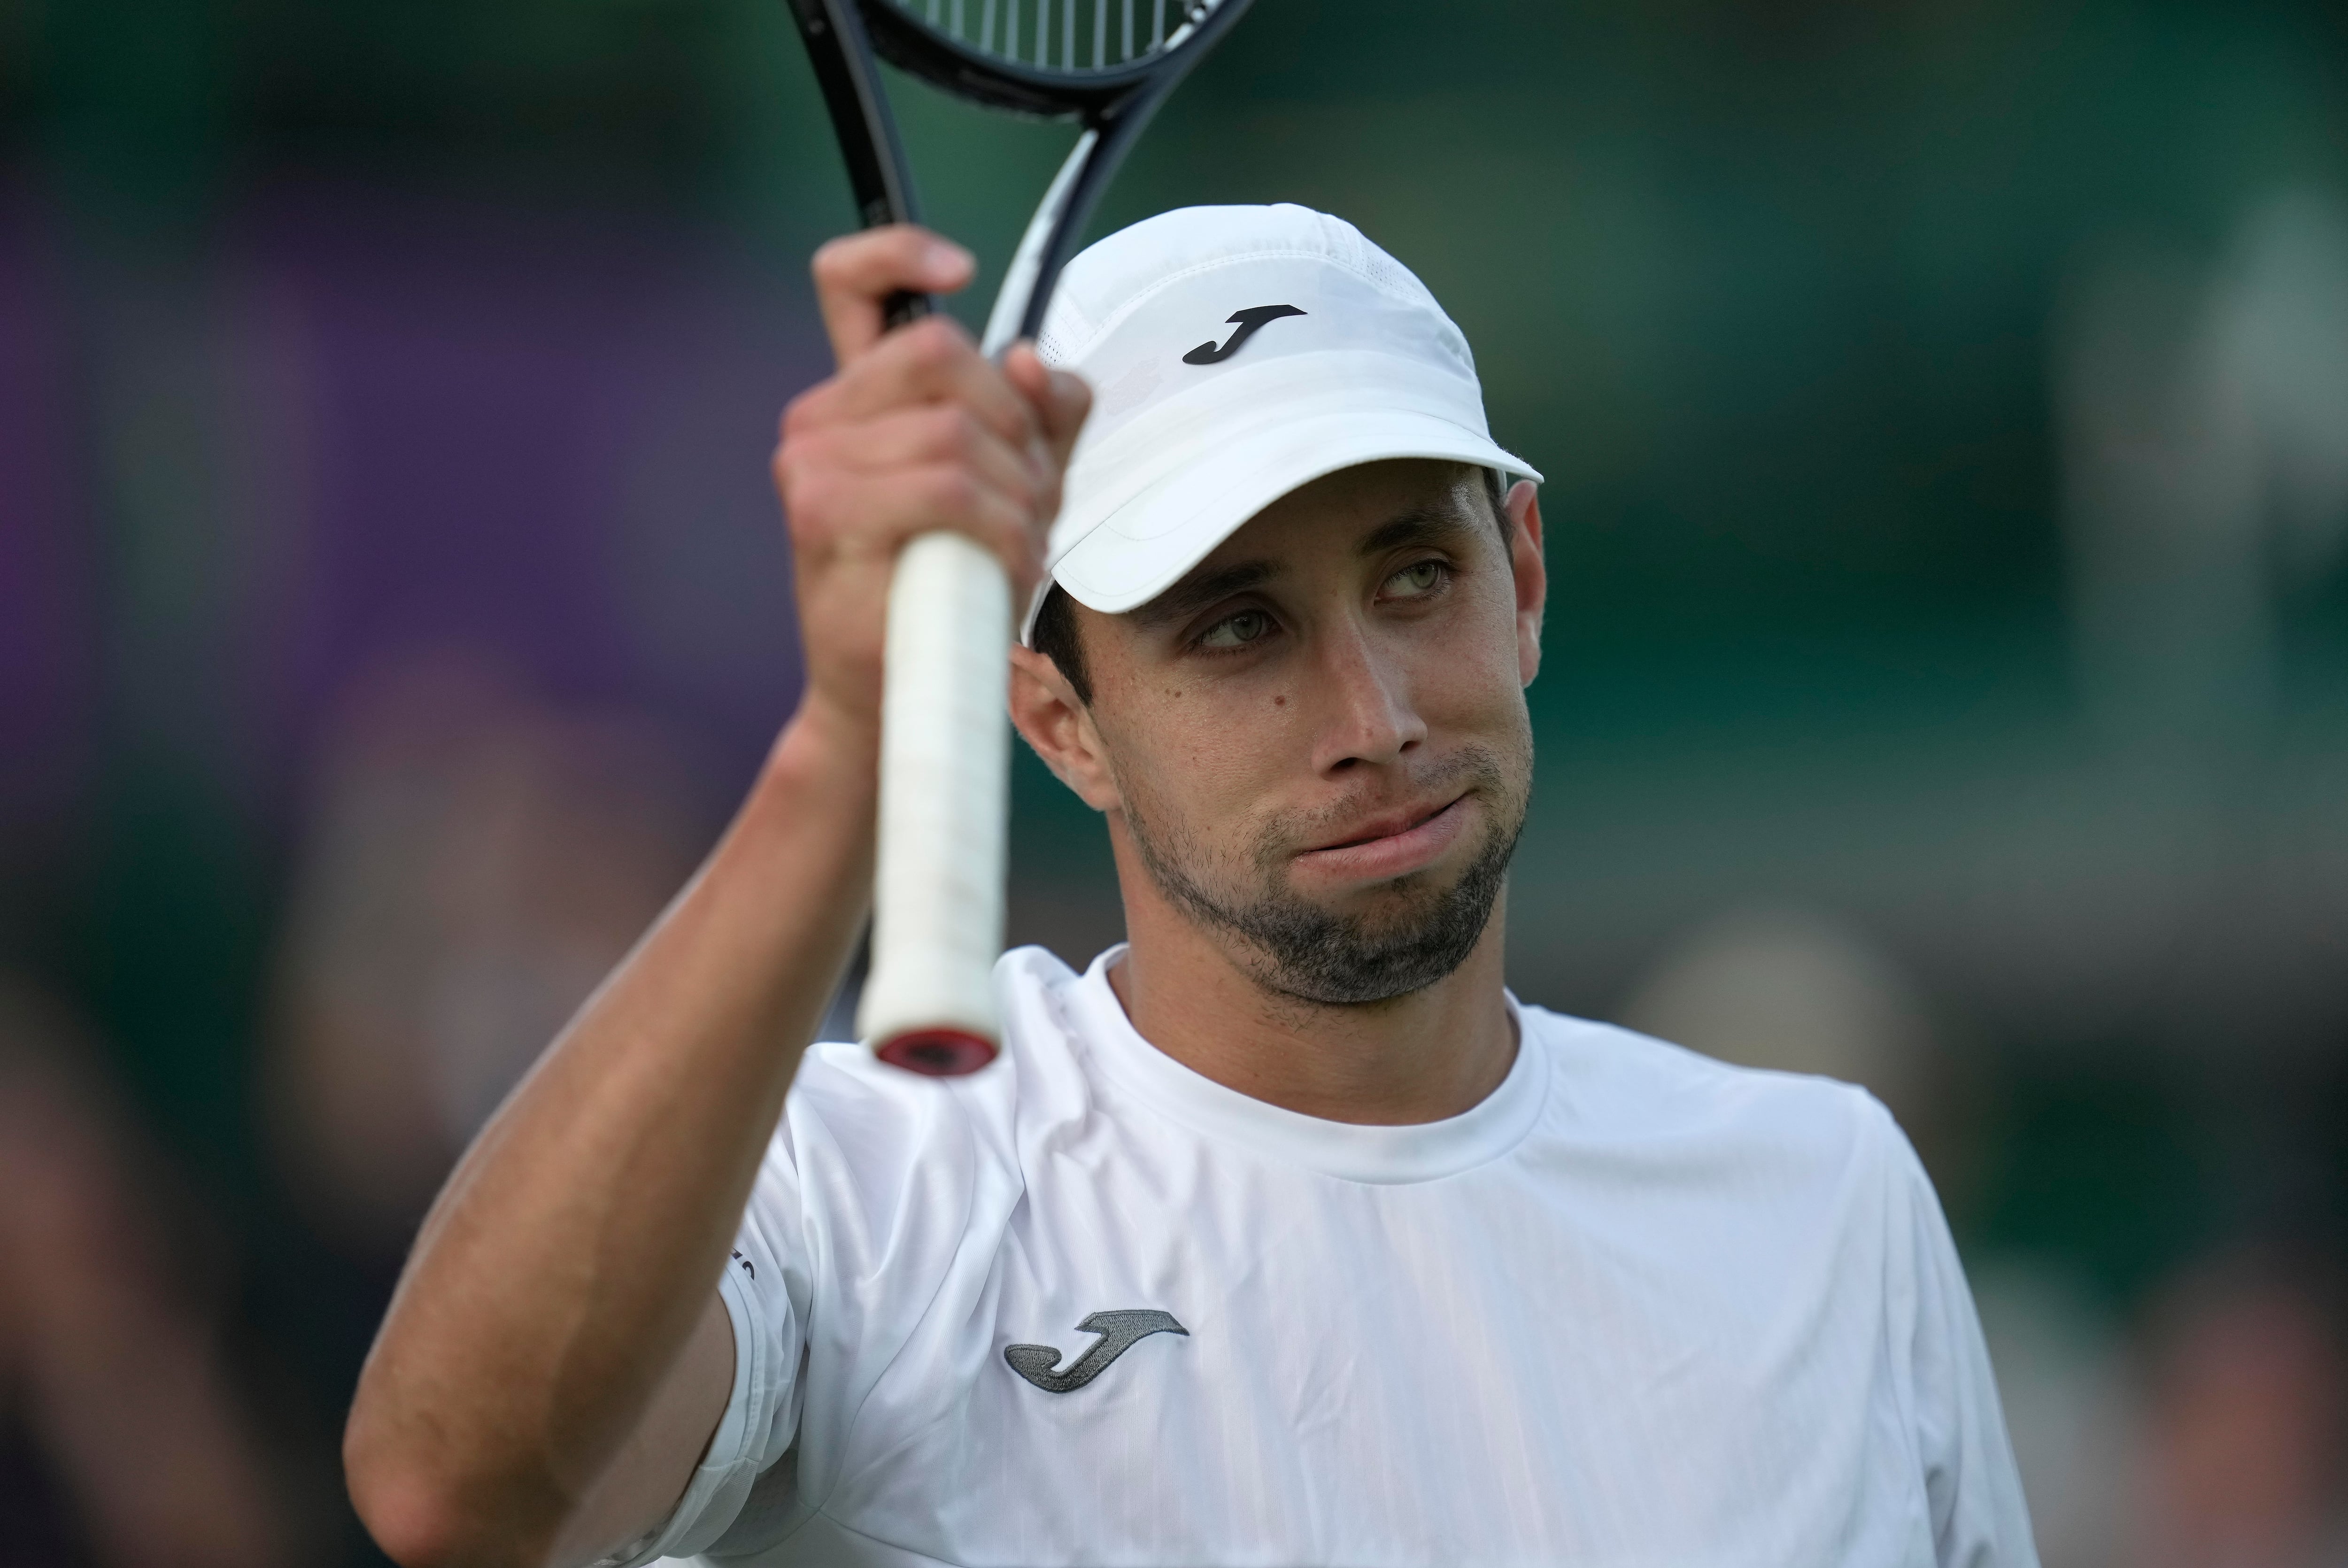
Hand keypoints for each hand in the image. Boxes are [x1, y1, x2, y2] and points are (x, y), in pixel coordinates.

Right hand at [773, 225, 1091, 748]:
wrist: (898, 692)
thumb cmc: (953, 586)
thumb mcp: (1019, 488)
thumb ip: (1041, 418)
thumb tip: (1036, 361)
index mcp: (857, 399)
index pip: (849, 284)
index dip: (897, 252)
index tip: (961, 268)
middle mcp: (819, 421)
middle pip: (942, 354)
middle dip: (1017, 422)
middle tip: (1035, 493)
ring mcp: (812, 466)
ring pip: (957, 429)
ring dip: (1020, 491)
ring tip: (1021, 545)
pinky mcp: (824, 518)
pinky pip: (948, 490)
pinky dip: (1001, 528)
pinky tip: (1005, 567)